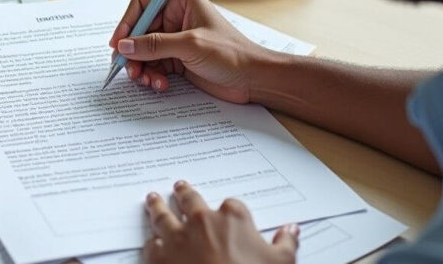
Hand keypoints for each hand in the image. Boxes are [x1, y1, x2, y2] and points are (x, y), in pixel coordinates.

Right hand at [108, 0, 274, 99]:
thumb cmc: (231, 54)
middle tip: (129, 69)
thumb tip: (124, 45)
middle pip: (139, 32)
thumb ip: (154, 45)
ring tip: (147, 80)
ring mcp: (175, 40)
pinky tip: (160, 85)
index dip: (127, 24)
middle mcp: (175, 18)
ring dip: (142, 67)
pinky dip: (152, 76)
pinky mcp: (177, 59)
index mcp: (181, 2)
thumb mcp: (189, 46)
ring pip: (143, 51)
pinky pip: (153, 66)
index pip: (142, 5)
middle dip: (133, 52)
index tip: (118, 44)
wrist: (253, 80)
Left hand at [144, 181, 298, 263]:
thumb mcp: (281, 262)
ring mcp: (177, 236)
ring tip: (153, 199)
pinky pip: (151, 243)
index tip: (228, 212)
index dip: (230, 211)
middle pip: (190, 200)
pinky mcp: (158, 254)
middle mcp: (201, 220)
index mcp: (232, 218)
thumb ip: (285, 243)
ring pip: (163, 215)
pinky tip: (150, 239)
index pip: (232, 205)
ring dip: (157, 206)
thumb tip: (291, 230)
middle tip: (180, 186)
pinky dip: (151, 241)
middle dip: (184, 193)